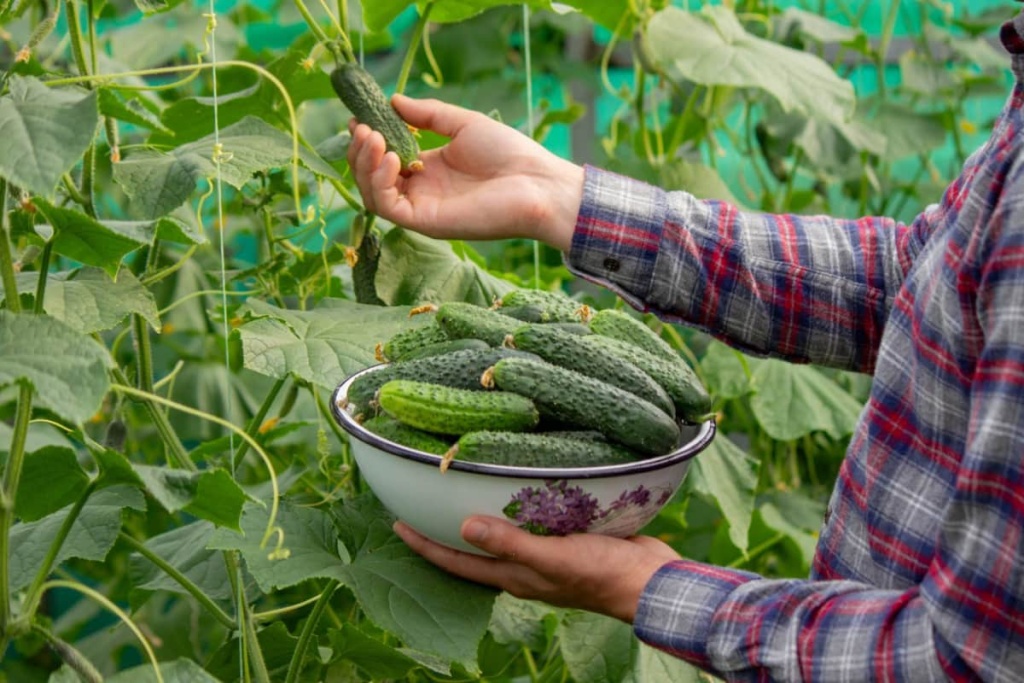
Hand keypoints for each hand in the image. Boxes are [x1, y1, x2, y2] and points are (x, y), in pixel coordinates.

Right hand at [347, 95, 584, 251]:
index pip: (385, 159)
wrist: (536, 183)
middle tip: (363, 127)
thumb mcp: (463, 124)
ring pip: (374, 194)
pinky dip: (380, 183)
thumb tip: (393, 100)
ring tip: (374, 138)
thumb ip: (427, 115)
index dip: (368, 140)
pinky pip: (389, 208)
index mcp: (430, 170)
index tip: (358, 118)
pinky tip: (391, 158)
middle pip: (373, 178)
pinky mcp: (426, 222)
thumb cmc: (509, 153)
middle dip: (361, 151)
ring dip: (365, 165)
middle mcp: (422, 191)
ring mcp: (422, 208)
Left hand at [393, 516, 680, 622]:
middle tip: (422, 502)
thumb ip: (509, 543)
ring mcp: (546, 553)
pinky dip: (518, 505)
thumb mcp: (551, 558)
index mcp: (514, 576)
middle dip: (446, 530)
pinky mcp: (568, 538)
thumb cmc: (600, 574)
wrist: (649, 581)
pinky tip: (520, 486)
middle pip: (474, 550)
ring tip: (463, 489)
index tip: (397, 524)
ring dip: (482, 516)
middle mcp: (524, 567)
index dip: (425, 545)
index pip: (457, 562)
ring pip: (503, 534)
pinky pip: (533, 521)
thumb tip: (463, 527)